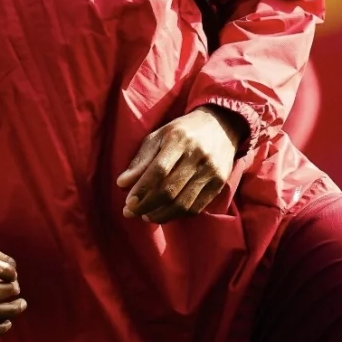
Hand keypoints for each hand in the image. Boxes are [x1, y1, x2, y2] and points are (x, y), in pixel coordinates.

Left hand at [116, 106, 244, 223]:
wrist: (220, 125)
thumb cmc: (181, 132)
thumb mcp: (158, 137)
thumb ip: (140, 160)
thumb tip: (121, 184)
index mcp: (178, 140)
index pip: (159, 170)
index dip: (142, 189)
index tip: (128, 203)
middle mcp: (197, 156)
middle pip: (170, 190)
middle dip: (147, 206)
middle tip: (131, 213)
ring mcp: (211, 171)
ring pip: (183, 203)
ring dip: (162, 215)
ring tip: (146, 216)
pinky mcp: (219, 183)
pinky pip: (197, 207)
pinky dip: (178, 215)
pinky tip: (165, 214)